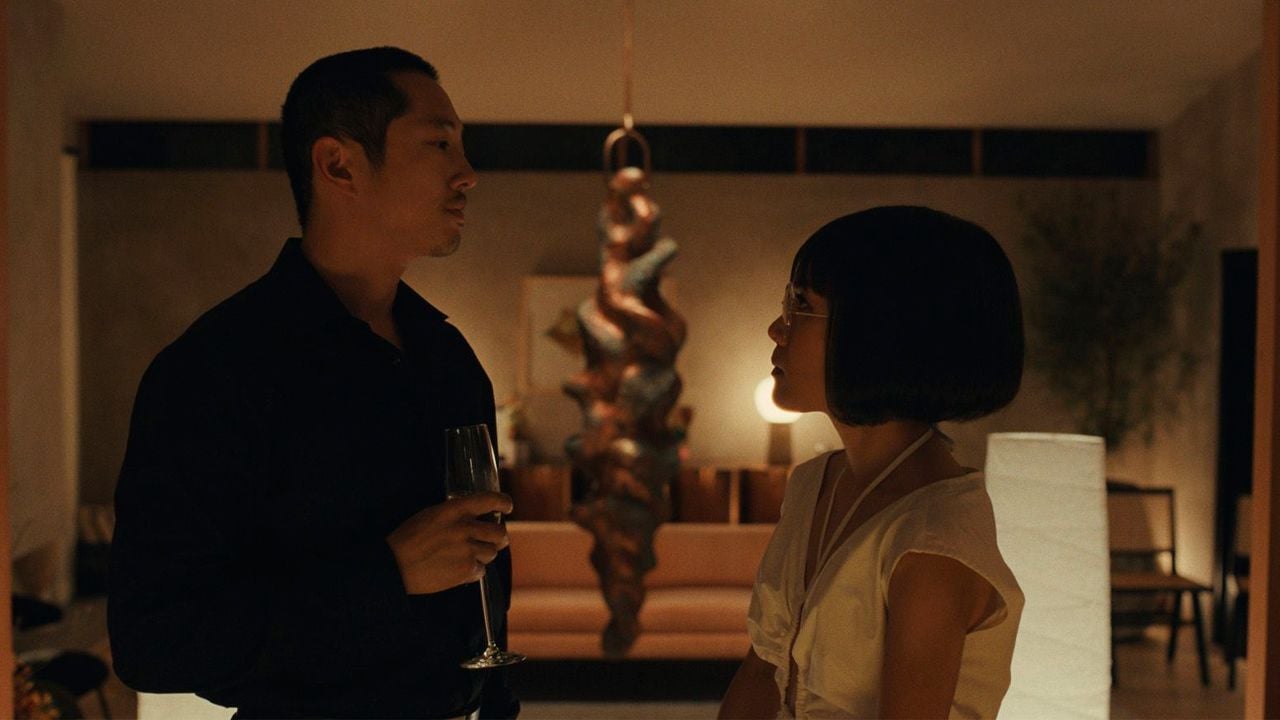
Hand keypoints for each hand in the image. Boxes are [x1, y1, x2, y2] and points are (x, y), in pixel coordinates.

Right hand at [385, 491, 512, 594]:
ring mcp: (467, 551)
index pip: (490, 500)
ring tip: (467, 556)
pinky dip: (472, 571)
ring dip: (484, 554)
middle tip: (493, 539)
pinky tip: (457, 569)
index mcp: (454, 510)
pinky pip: (480, 571)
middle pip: (499, 532)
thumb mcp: (430, 515)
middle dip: (498, 537)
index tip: (506, 507)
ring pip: (492, 553)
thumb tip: (475, 518)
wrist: (393, 566)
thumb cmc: (407, 539)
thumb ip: (454, 514)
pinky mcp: (465, 571)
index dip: (503, 503)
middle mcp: (465, 528)